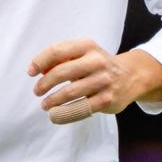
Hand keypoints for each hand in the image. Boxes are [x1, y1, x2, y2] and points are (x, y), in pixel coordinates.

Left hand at [27, 39, 161, 116]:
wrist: (131, 75)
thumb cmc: (99, 64)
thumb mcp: (84, 54)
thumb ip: (62, 59)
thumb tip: (38, 70)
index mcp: (88, 46)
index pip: (57, 50)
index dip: (40, 61)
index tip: (31, 72)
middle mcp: (97, 61)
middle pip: (61, 72)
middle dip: (44, 84)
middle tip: (37, 91)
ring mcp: (103, 81)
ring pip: (68, 93)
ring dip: (51, 101)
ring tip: (45, 105)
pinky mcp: (106, 99)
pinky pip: (79, 109)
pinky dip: (62, 114)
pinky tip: (55, 115)